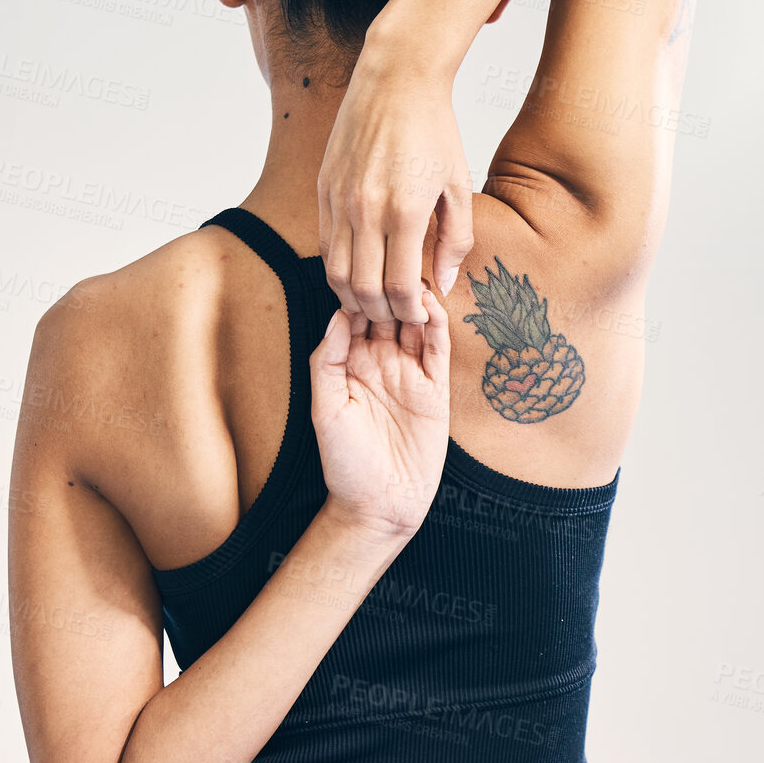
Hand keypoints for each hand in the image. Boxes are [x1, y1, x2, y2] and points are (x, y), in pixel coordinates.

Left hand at [309, 284, 450, 542]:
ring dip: (415, 297)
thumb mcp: (324, 410)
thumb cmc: (344, 463)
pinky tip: (432, 304)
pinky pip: (438, 348)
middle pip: (387, 310)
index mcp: (349, 363)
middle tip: (392, 256)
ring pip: (416, 323)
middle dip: (389, 284)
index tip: (359, 261)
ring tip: (414, 273)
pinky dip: (438, 323)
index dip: (358, 288)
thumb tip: (337, 315)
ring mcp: (409, 373)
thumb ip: (328, 361)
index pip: (354, 313)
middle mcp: (380, 362)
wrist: (379, 506)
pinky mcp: (435, 389)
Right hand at [317, 52, 473, 324]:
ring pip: (335, 271)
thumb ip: (454, 239)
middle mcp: (366, 209)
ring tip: (373, 302)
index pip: (399, 286)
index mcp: (405, 211)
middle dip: (380, 312)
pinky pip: (324, 243)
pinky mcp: (324, 189)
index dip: (409, 310)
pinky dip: (337, 267)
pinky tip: (357, 271)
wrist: (395, 80)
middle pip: (363, 288)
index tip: (420, 314)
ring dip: (352, 297)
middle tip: (396, 316)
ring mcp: (339, 199)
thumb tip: (443, 283)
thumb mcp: (457, 186)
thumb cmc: (434, 130)